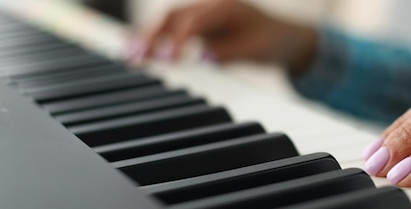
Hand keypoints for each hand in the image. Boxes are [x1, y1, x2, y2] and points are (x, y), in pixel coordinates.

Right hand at [125, 0, 316, 70]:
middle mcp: (210, 7)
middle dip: (152, 36)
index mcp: (225, 8)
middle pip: (173, 17)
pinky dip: (155, 39)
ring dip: (148, 37)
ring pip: (168, 22)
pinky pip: (172, 30)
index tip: (166, 58)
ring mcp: (202, 15)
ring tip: (128, 55)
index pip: (195, 21)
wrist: (283, 37)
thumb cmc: (271, 41)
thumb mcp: (255, 49)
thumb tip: (201, 57)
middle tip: (134, 56)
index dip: (178, 39)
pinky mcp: (198, 26)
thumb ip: (228, 52)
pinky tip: (137, 50)